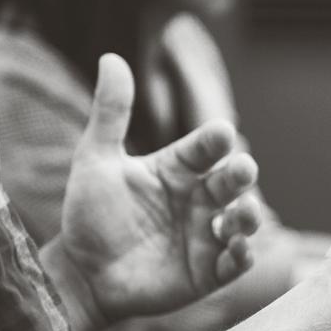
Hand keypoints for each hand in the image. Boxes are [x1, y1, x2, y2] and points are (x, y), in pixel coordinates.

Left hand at [59, 54, 261, 324]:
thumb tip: (111, 57)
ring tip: (244, 213)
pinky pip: (233, 262)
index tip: (221, 132)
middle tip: (243, 169)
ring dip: (249, 216)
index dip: (213, 141)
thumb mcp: (96, 161)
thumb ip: (110, 113)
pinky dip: (242, 256)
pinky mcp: (207, 272)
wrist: (82, 274)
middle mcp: (196, 200)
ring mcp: (204, 236)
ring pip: (240, 221)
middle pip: (228, 183)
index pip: (202, 149)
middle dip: (240, 175)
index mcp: (176, 171)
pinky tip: (238, 249)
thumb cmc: (90, 216)